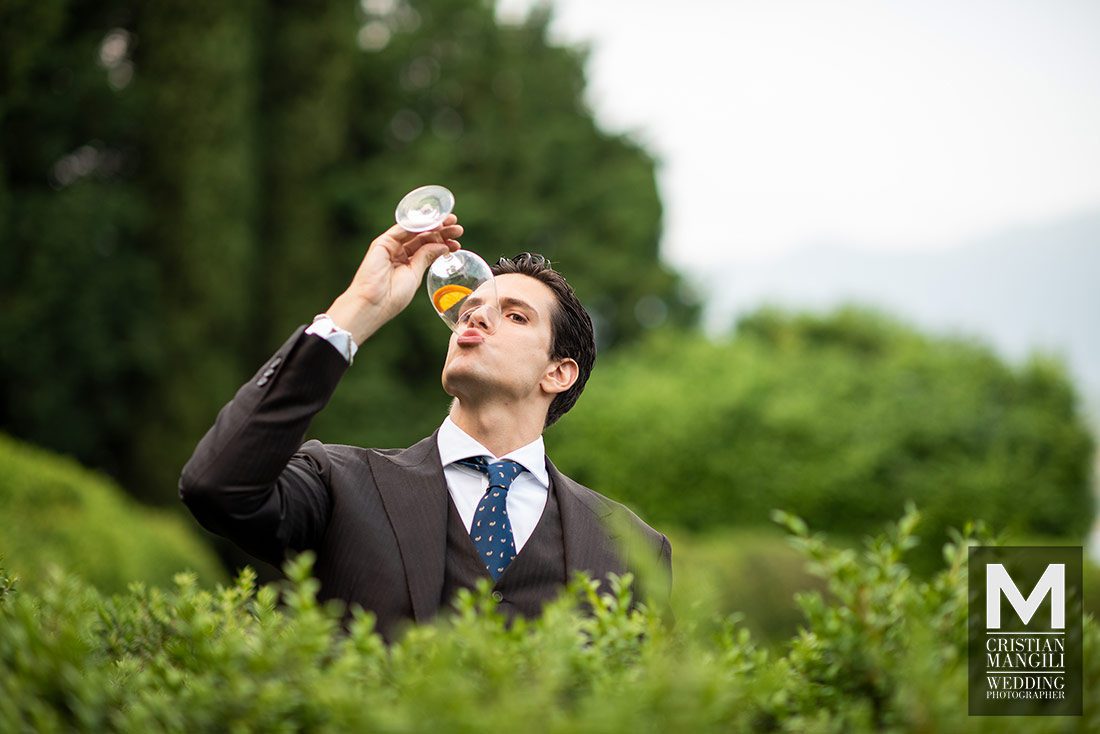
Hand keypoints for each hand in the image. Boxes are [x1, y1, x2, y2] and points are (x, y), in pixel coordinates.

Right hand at [326, 214, 462, 343]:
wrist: (374, 303)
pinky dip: (419, 225)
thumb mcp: (415, 275)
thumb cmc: (393, 296)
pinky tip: (434, 224)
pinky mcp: (383, 243)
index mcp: (407, 262)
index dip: (443, 242)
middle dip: (441, 232)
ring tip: (452, 225)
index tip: (457, 241)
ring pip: (415, 231)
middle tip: (458, 229)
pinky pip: (402, 229)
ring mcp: (391, 246)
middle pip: (423, 237)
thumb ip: (426, 257)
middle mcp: (399, 252)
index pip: (427, 247)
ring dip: (433, 226)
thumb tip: (443, 246)